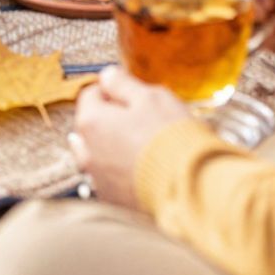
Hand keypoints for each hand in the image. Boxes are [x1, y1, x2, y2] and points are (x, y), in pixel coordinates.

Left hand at [71, 66, 188, 209]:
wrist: (187, 185)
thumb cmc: (168, 137)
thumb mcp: (150, 97)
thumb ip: (123, 84)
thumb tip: (107, 76)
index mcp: (92, 122)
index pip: (90, 95)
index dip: (110, 89)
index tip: (127, 91)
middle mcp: (87, 152)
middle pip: (91, 125)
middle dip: (109, 118)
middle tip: (138, 116)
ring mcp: (98, 178)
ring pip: (99, 153)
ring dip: (113, 145)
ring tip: (140, 143)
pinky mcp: (113, 199)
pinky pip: (111, 177)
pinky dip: (121, 170)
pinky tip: (141, 166)